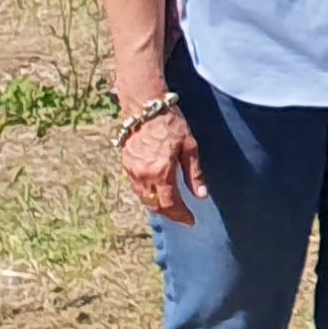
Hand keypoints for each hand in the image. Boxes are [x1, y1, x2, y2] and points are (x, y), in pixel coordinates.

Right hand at [118, 102, 203, 225]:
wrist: (145, 107)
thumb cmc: (171, 124)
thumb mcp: (190, 147)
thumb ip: (194, 173)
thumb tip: (201, 195)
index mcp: (161, 172)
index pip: (171, 204)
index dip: (181, 215)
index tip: (191, 221)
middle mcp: (143, 175)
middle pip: (155, 205)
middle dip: (170, 214)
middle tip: (183, 218)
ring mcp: (132, 171)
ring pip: (144, 198)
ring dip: (158, 206)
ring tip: (173, 209)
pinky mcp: (126, 164)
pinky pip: (137, 188)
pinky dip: (148, 195)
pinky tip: (158, 194)